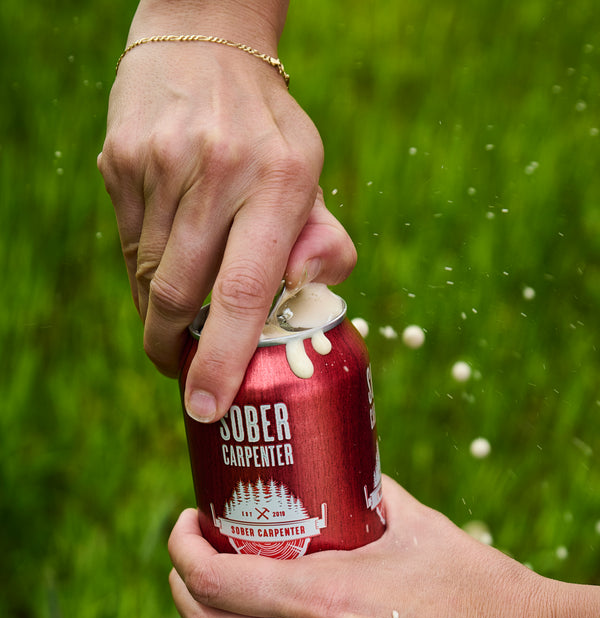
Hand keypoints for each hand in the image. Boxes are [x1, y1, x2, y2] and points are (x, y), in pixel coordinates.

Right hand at [98, 4, 355, 421]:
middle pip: (181, 295)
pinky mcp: (120, 163)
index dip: (222, 359)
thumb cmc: (268, 134)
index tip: (208, 405)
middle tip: (185, 373)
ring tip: (180, 313)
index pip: (245, 291)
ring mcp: (159, 165)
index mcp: (279, 181)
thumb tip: (304, 295)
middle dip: (176, 350)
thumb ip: (326, 245)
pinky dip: (145, 273)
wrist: (203, 48)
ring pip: (147, 277)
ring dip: (161, 312)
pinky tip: (166, 258)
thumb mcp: (312, 178)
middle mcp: (216, 172)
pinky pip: (127, 246)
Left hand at [168, 475, 599, 617]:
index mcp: (327, 599)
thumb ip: (363, 493)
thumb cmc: (478, 585)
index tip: (188, 525)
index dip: (182, 550)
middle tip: (192, 556)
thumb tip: (333, 466)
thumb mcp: (415, 524)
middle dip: (182, 586)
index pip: (215, 581)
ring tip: (201, 614)